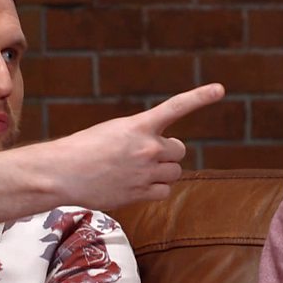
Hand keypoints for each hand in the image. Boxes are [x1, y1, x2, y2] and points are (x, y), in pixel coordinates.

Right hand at [48, 84, 224, 208]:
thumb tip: (160, 156)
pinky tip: (136, 186)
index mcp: (139, 126)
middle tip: (146, 156)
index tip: (220, 89)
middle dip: (168, 154)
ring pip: (173, 173)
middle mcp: (147, 148)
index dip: (200, 97)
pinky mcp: (140, 193)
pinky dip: (156, 190)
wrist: (62, 172)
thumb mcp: (113, 132)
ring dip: (162, 173)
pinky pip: (164, 192)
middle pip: (179, 151)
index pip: (176, 107)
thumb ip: (140, 138)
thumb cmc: (82, 149)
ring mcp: (146, 172)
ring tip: (137, 172)